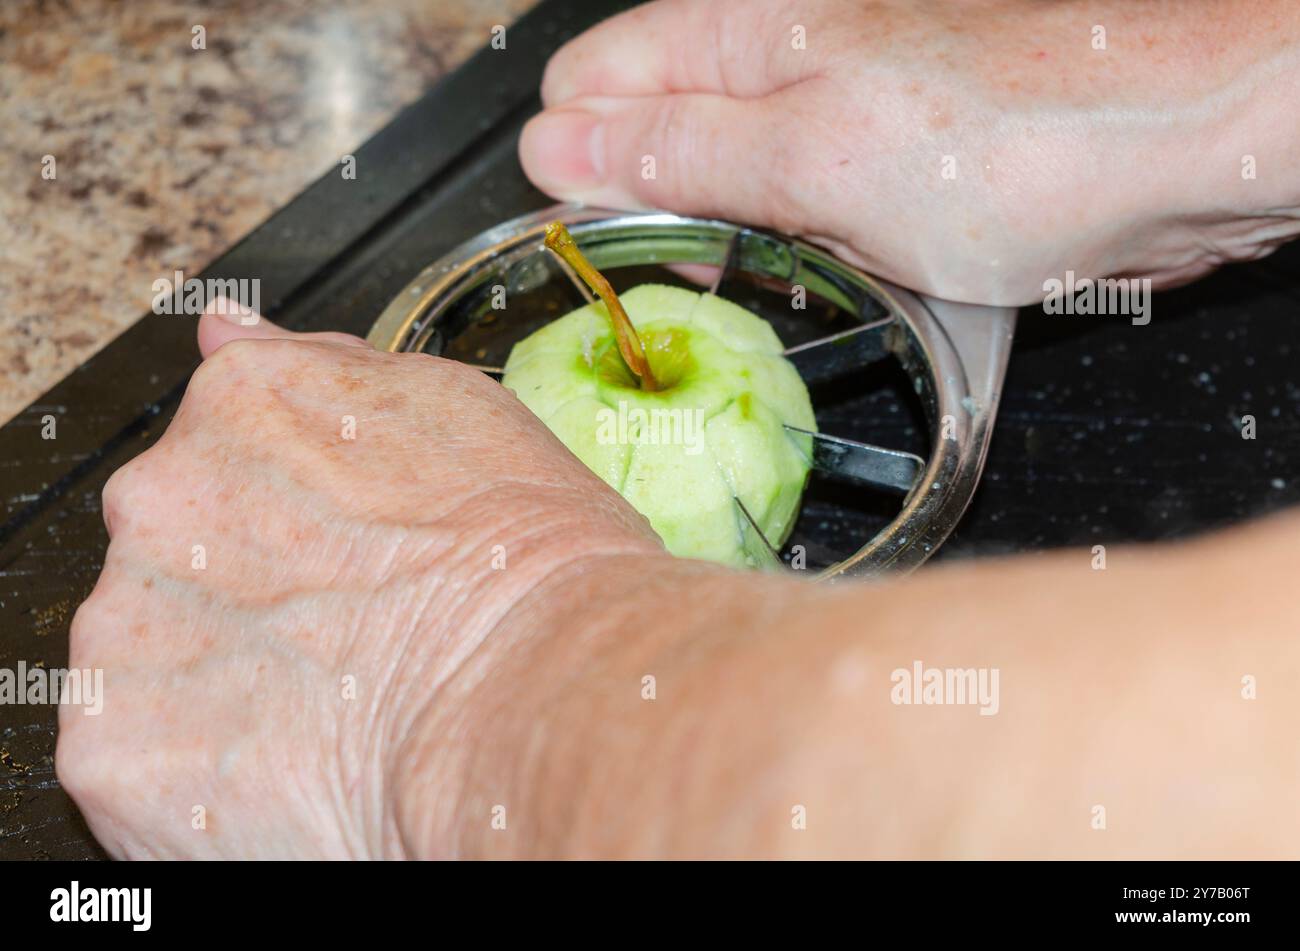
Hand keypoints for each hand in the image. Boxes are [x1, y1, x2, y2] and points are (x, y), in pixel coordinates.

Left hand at [55, 303, 664, 857]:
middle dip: (243, 601)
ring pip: (151, 660)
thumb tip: (228, 328)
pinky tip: (288, 769)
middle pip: (179, 558)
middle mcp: (160, 500)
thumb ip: (315, 363)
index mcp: (241, 407)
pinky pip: (140, 761)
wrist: (539, 696)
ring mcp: (124, 624)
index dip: (291, 527)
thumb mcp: (450, 409)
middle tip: (343, 646)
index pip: (222, 458)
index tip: (343, 567)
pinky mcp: (116, 745)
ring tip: (328, 716)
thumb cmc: (527, 566)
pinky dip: (199, 773)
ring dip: (218, 687)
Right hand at [520, 0, 1299, 303]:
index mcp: (743, 30)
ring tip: (790, 275)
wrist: (1182, 150)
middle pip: (659, 135)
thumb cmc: (1022, 141)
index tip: (608, 240)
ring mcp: (839, 110)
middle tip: (713, 268)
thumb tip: (560, 149)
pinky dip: (810, 256)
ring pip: (736, 184)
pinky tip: (843, 276)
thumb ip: (680, 152)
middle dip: (662, 213)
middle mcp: (784, 57)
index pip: (594, 83)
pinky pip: (810, 216)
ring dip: (743, 244)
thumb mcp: (812, 158)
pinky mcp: (892, 165)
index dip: (582, 167)